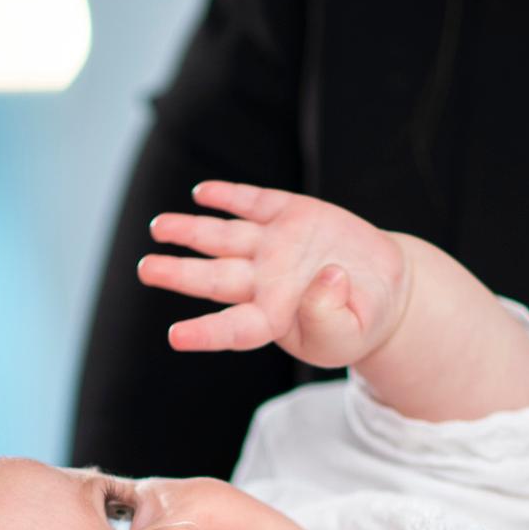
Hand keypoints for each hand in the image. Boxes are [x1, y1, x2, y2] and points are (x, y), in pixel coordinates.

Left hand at [137, 182, 411, 369]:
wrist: (382, 286)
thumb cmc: (358, 320)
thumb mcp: (350, 331)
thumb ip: (331, 316)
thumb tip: (325, 279)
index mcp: (274, 319)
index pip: (234, 329)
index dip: (206, 333)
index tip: (176, 336)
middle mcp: (264, 282)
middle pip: (214, 279)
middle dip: (178, 273)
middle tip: (146, 269)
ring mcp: (273, 246)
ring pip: (222, 237)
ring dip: (189, 230)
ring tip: (159, 226)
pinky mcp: (289, 215)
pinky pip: (253, 203)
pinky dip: (228, 196)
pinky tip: (201, 193)